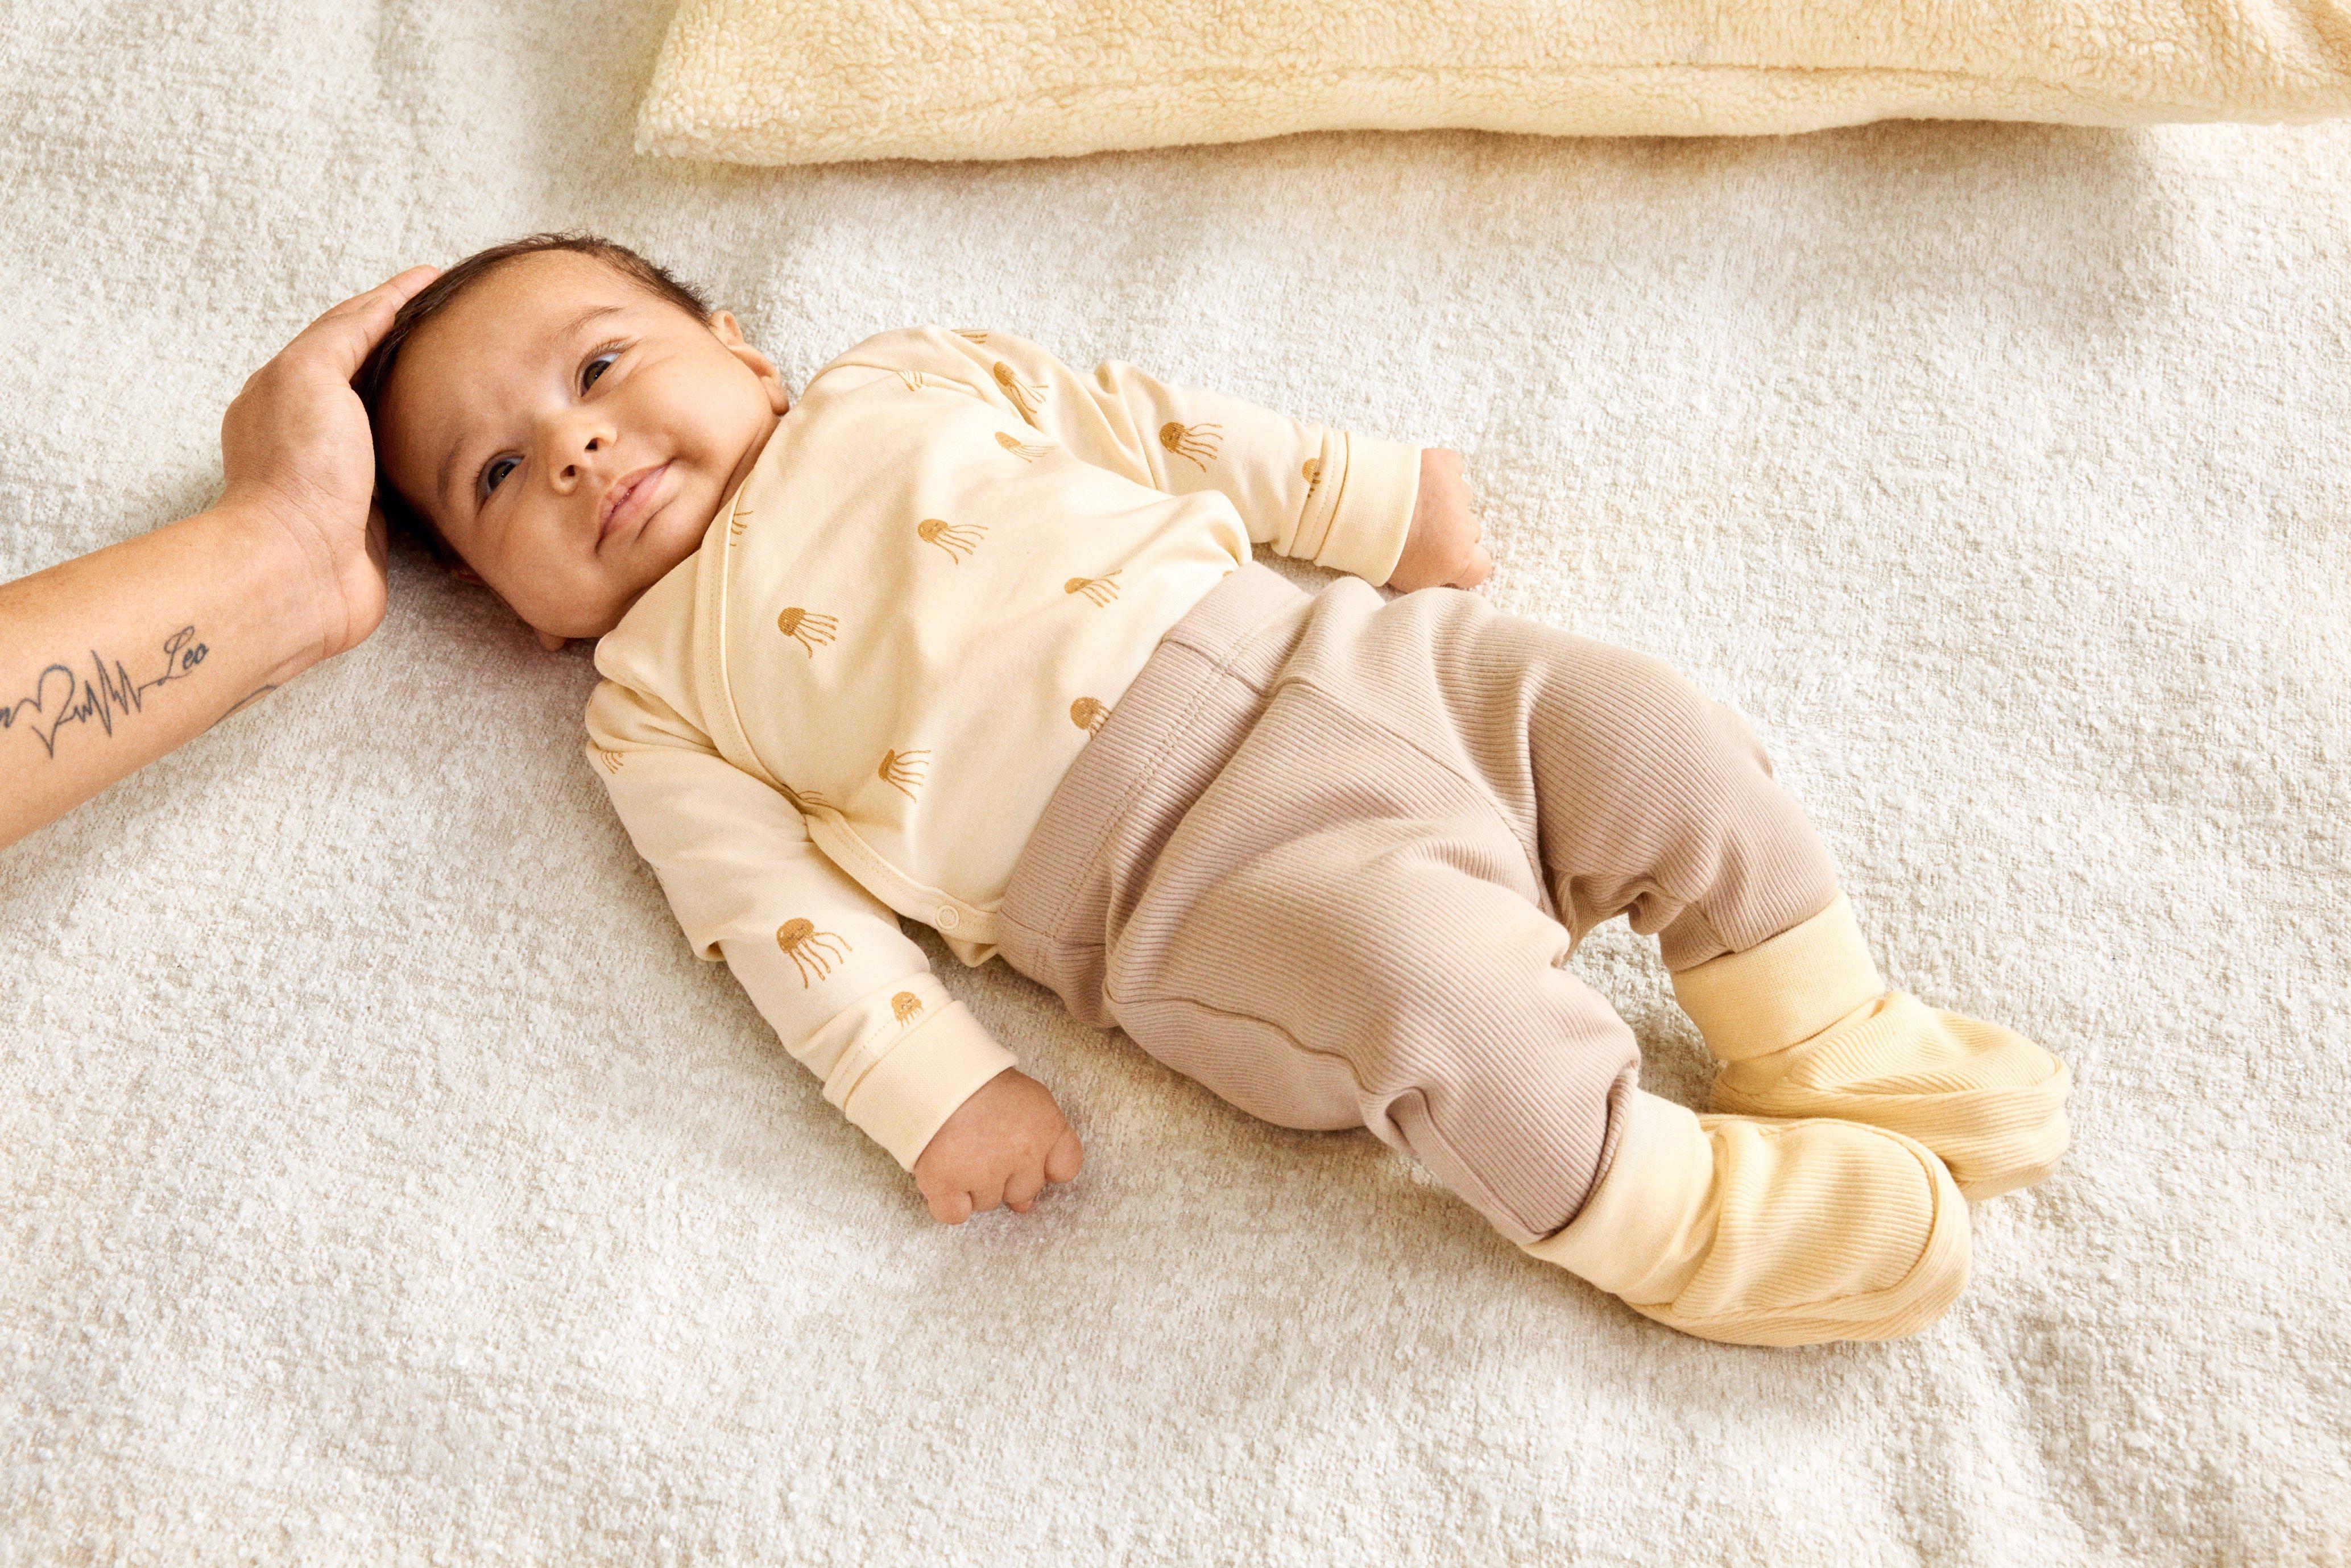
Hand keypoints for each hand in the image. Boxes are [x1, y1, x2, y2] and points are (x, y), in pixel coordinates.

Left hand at [215, 265, 438, 661]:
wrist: (298, 567)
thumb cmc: (298, 473)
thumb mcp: (310, 375)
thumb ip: (342, 335)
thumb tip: (379, 311)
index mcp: (288, 387)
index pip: (348, 326)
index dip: (393, 298)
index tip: (435, 278)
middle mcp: (312, 428)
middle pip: (367, 371)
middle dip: (408, 343)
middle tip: (458, 323)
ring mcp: (343, 475)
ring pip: (390, 421)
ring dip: (423, 397)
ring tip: (469, 377)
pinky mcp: (374, 519)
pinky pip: (408, 472)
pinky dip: (433, 450)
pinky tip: (460, 444)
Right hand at [911, 1067, 1083, 1223]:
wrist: (933, 1069)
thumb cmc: (978, 1080)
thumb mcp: (1026, 1097)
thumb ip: (1039, 1142)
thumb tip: (1024, 1205)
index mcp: (1047, 1126)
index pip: (1066, 1166)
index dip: (1044, 1166)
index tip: (1025, 1155)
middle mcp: (1023, 1153)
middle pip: (1024, 1190)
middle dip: (1005, 1176)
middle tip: (982, 1145)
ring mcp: (985, 1171)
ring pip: (987, 1203)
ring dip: (973, 1185)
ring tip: (959, 1149)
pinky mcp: (947, 1182)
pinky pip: (954, 1214)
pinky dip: (947, 1201)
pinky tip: (945, 1175)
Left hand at [1385, 447, 1490, 592]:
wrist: (1348, 508)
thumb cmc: (1372, 551)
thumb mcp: (1408, 581)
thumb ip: (1438, 575)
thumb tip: (1448, 570)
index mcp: (1457, 559)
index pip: (1481, 566)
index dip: (1463, 563)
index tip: (1443, 558)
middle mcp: (1464, 526)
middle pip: (1470, 532)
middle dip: (1449, 532)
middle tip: (1418, 531)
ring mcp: (1456, 492)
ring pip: (1461, 499)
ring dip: (1443, 501)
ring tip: (1411, 504)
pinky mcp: (1444, 464)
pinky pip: (1454, 467)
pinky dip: (1441, 472)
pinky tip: (1419, 479)